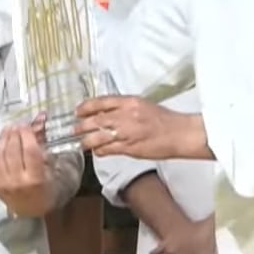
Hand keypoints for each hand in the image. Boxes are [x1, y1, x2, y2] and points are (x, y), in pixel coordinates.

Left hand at [0, 120, 56, 218]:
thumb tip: (40, 117)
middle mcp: (17, 181)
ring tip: (8, 131)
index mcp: (36, 178)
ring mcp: (2, 183)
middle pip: (12, 150)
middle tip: (17, 125)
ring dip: (3, 138)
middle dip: (14, 133)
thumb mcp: (52, 167)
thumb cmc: (48, 189)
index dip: (27, 133)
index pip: (30, 150)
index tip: (26, 124)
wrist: (32, 212)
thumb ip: (44, 142)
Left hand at [74, 97, 207, 160]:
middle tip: (75, 130)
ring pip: (97, 137)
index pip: (100, 102)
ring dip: (87, 141)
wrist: (179, 133)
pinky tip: (97, 152)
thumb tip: (107, 113)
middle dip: (81, 126)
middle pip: (95, 120)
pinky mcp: (129, 148)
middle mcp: (125, 116)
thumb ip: (124, 108)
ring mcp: (126, 133)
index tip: (78, 111)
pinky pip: (107, 150)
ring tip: (82, 144)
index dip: (86, 107)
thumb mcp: (143, 105)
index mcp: (129, 102)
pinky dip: (99, 151)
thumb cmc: (165, 120)